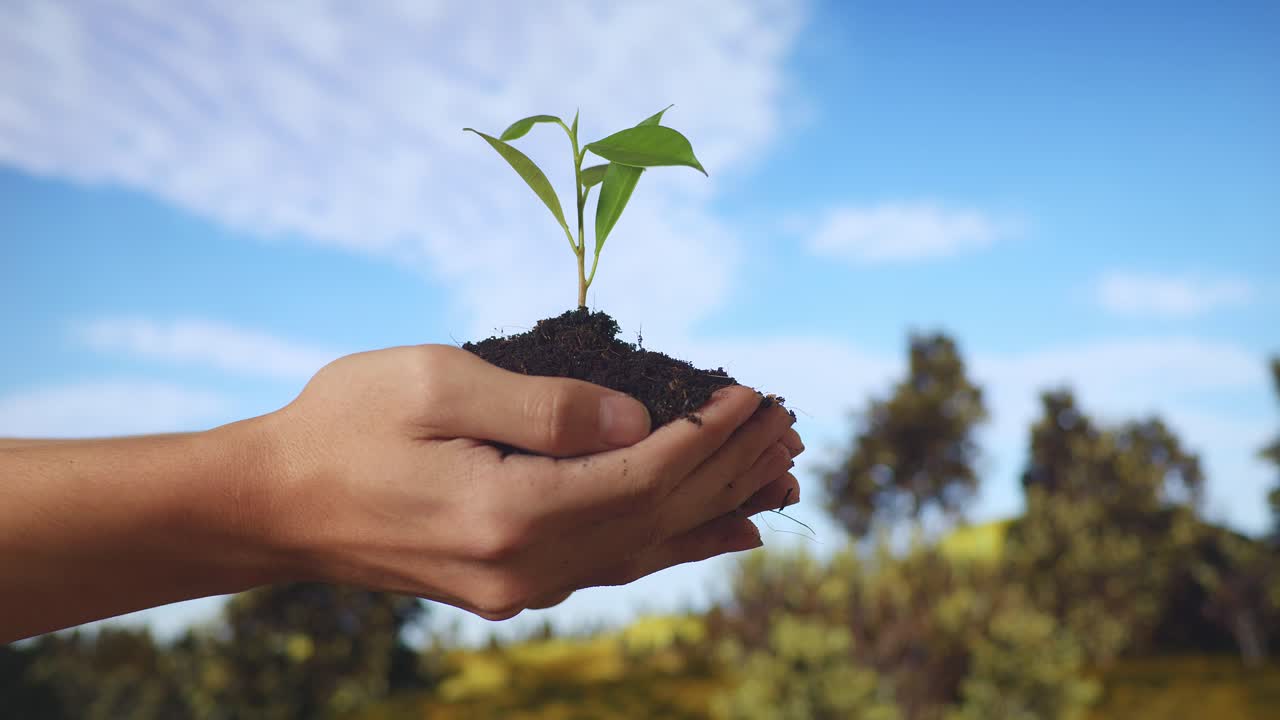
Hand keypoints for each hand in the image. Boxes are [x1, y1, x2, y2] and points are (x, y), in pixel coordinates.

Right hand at [250, 344, 802, 619]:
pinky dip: (673, 543)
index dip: (708, 435)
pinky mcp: (510, 587)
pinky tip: (719, 534)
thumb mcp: (436, 384)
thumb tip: (638, 420)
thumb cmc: (344, 424)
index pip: (643, 473)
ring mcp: (519, 588)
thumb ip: (544, 406)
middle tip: (792, 428)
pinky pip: (614, 564)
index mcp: (510, 513)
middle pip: (658, 515)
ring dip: (715, 509)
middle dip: (729, 468)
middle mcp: (526, 567)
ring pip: (646, 547)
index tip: (757, 397)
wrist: (274, 504)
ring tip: (781, 481)